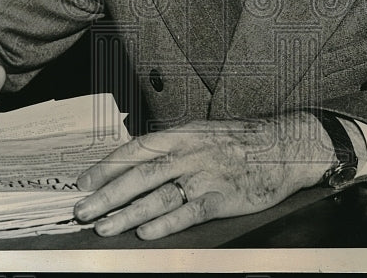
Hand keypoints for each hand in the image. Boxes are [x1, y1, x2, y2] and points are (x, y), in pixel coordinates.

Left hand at [73, 112, 336, 238]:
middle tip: (82, 211)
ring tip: (104, 227)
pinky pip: (189, 212)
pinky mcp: (223, 198)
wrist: (284, 145)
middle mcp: (189, 153)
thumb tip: (135, 163)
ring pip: (158, 196)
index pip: (136, 150)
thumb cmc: (241, 141)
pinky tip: (146, 233)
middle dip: (106, 195)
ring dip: (127, 213)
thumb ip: (172, 147)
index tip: (83, 182)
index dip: (106, 166)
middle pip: (140, 175)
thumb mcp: (202, 133)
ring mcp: (206, 176)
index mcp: (182, 135)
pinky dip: (166, 224)